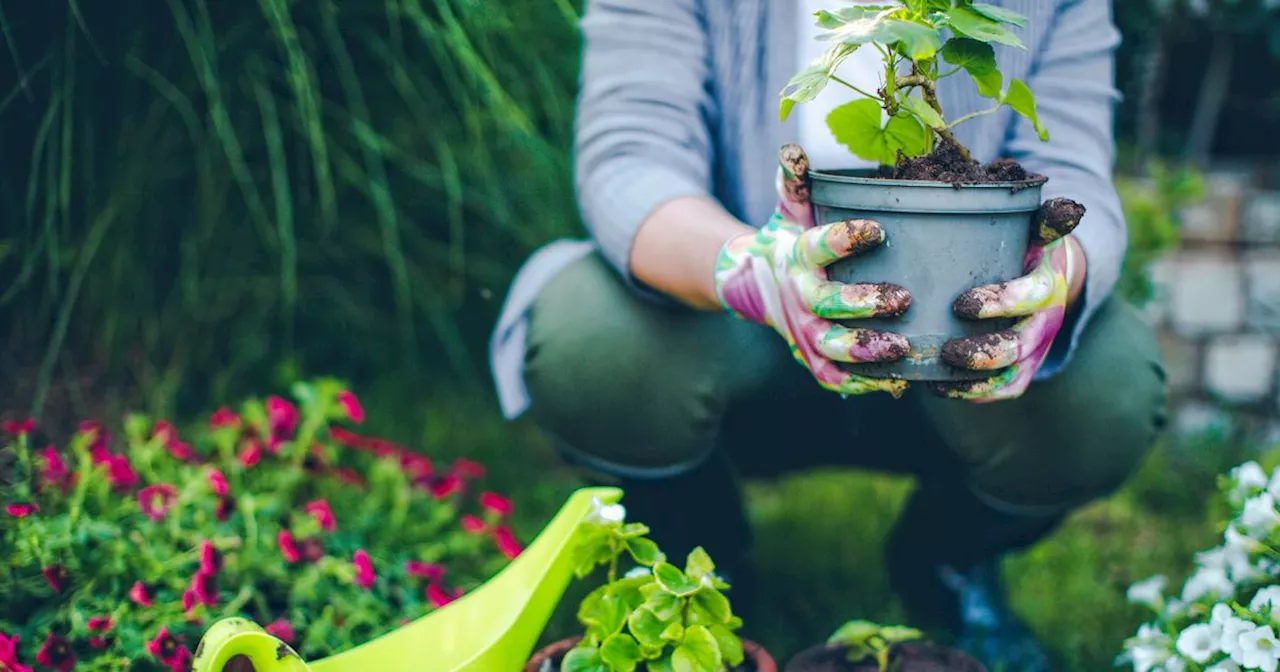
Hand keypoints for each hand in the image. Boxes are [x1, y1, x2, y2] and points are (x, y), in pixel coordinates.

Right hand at [713, 144, 912, 396]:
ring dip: (866, 349)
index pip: (819, 246)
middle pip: (827, 304)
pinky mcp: (813, 358)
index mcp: (798, 256)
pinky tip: (897, 382)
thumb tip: (794, 148)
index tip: (878, 229)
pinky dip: (862, 383)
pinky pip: (835, 377)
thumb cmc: (790, 238)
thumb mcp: (791, 209)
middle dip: (863, 304)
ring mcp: (805, 332)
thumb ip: (797, 182)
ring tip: (903, 346)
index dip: (846, 239)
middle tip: (902, 298)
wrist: (755, 284)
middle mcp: (799, 297)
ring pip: (832, 347)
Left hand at [931, 198, 1087, 401]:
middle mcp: (1045, 321)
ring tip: (940, 374)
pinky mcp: (1023, 368)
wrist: (1051, 274)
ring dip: (976, 380)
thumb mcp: (1037, 228)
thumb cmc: (1029, 246)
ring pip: (1012, 376)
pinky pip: (1004, 390)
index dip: (1000, 303)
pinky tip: (939, 388)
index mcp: (1048, 284)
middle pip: (1020, 346)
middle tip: (947, 351)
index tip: (961, 305)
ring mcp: (1035, 349)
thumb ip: (1045, 219)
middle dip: (984, 353)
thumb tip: (1069, 208)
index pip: (1031, 297)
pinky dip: (974, 394)